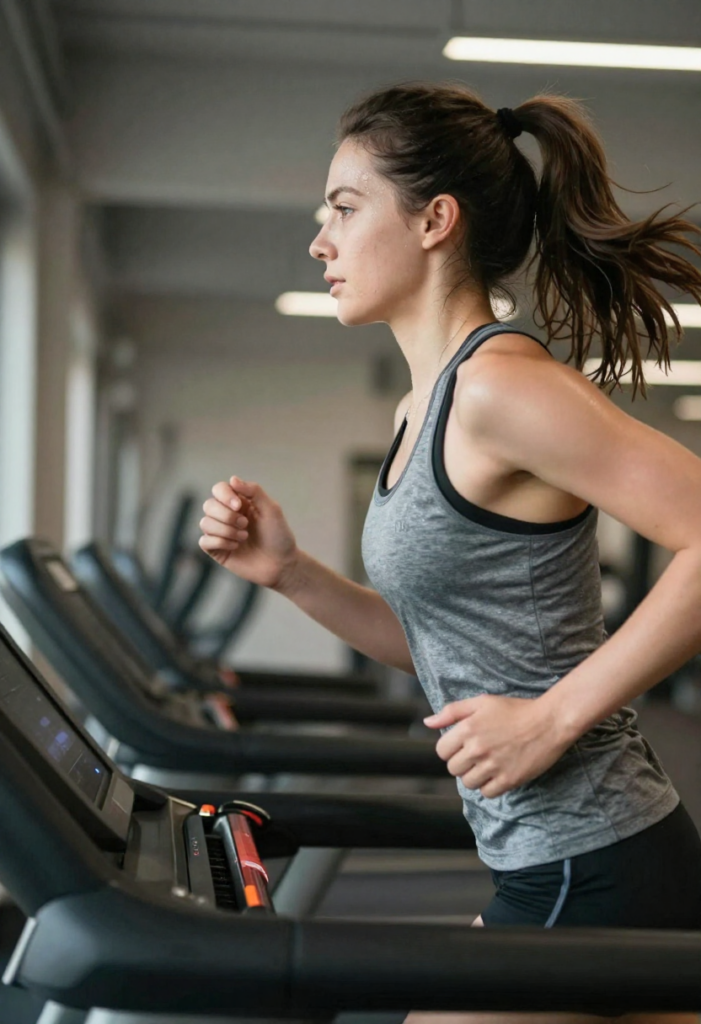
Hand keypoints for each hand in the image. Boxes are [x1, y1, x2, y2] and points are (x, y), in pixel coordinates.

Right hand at [199, 476, 299, 588]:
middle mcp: (227, 515)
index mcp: (239, 502)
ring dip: (225, 530)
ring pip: (205, 523)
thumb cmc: (279, 536)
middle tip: (245, 525)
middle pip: (208, 505)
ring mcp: (221, 533)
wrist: (281, 564)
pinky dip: (220, 542)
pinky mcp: (217, 550)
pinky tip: (235, 547)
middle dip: (226, 516)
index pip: (219, 489)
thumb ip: (253, 491)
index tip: (239, 506)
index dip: (224, 495)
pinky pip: (204, 541)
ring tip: (244, 537)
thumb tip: (232, 479)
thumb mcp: (271, 509)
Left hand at [424, 694, 569, 797]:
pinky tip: (498, 773)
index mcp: (468, 728)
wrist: (549, 722)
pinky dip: (490, 786)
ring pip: (468, 783)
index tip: (463, 746)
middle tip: (477, 754)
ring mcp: (493, 766)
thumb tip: (427, 722)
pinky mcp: (509, 779)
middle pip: (453, 769)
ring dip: (475, 776)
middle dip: (462, 763)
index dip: (450, 749)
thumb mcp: (481, 702)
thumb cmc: (515, 709)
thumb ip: (452, 711)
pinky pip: (487, 793)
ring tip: (488, 764)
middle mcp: (477, 748)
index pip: (442, 751)